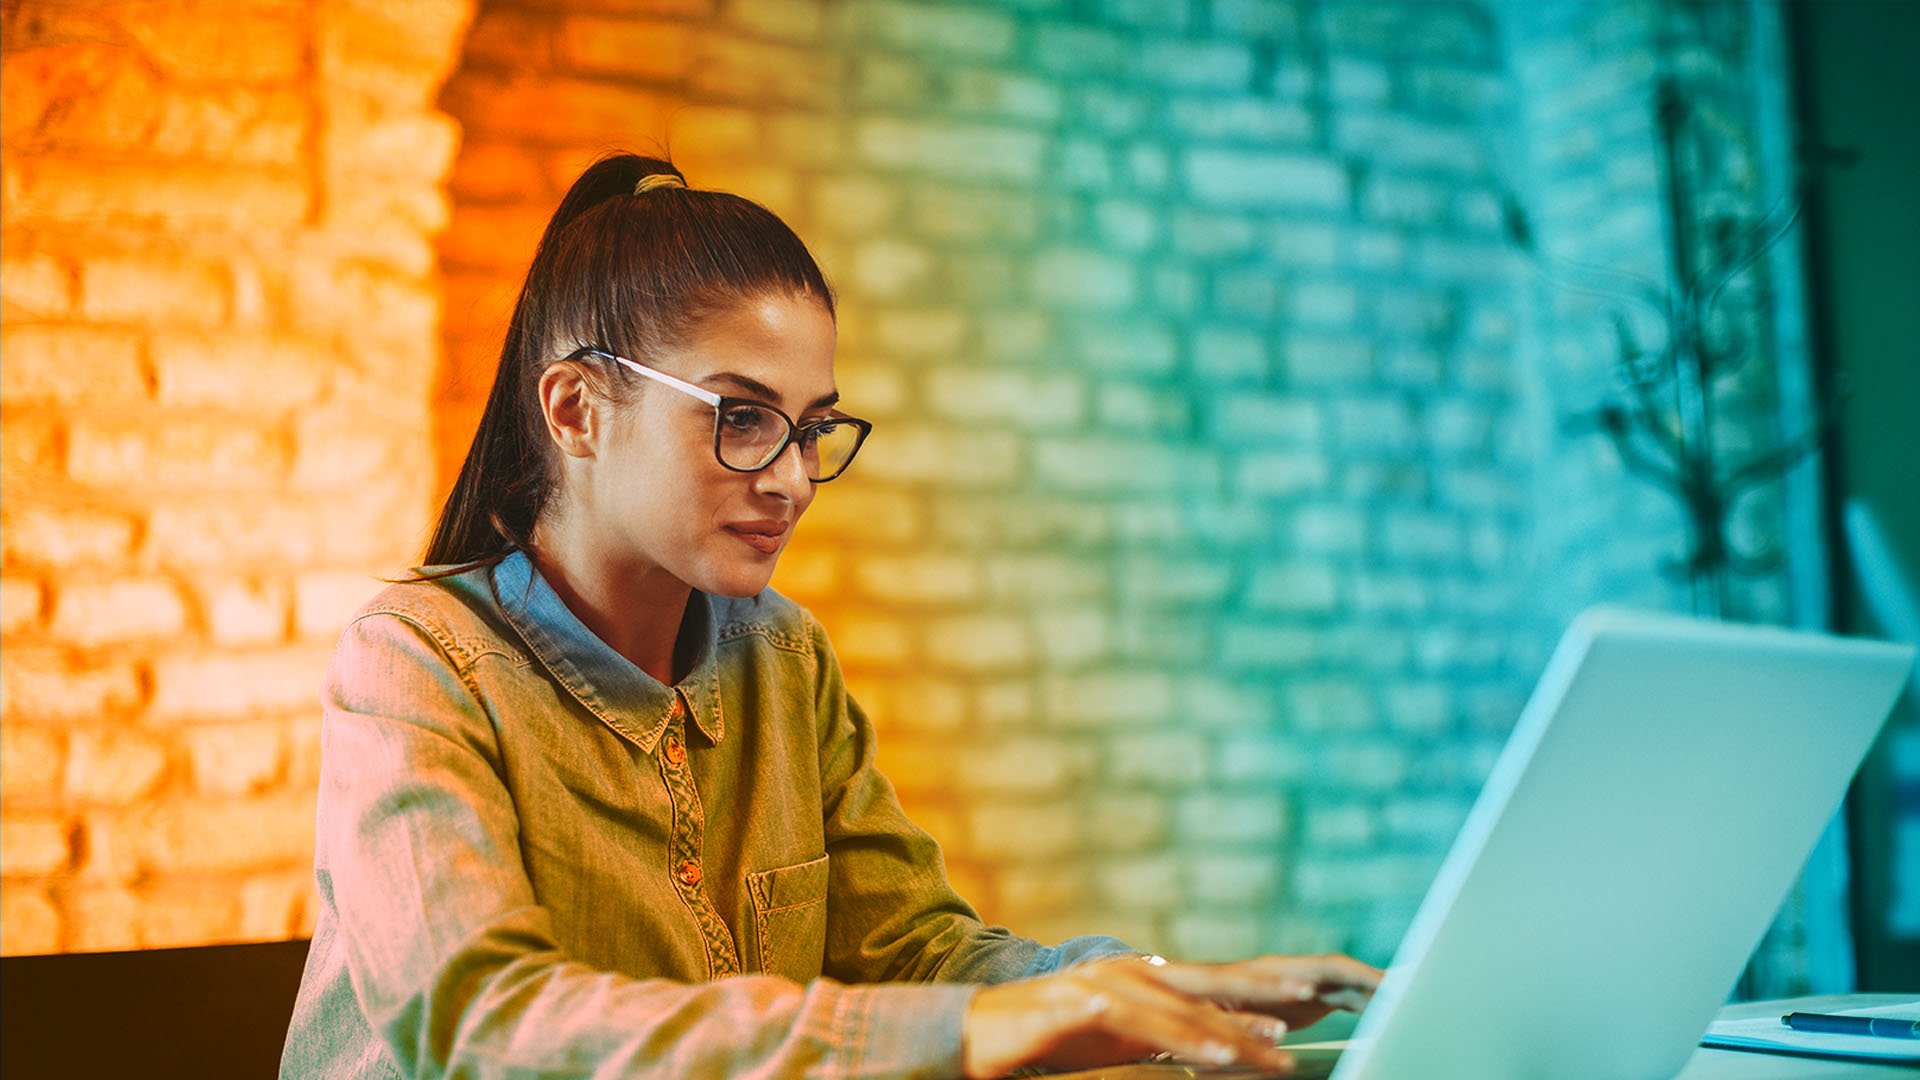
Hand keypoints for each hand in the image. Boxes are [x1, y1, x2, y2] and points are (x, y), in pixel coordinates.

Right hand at [960, 952, 1381, 1078]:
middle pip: (1208, 986)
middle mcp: (1128, 970)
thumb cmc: (1044, 1040)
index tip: (1305, 1005)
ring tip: (1276, 1052)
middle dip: (1261, 994)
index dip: (1255, 994)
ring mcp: (1106, 983)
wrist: (974, 1032)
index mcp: (1138, 976)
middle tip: (1312, 1001)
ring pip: (1185, 1010)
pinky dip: (1187, 1040)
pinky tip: (1218, 1055)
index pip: (1208, 987)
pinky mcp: (1085, 1004)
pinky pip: (1148, 1026)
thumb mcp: (1114, 1038)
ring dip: (1234, 1032)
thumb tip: (1211, 1049)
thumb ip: (1160, 1037)